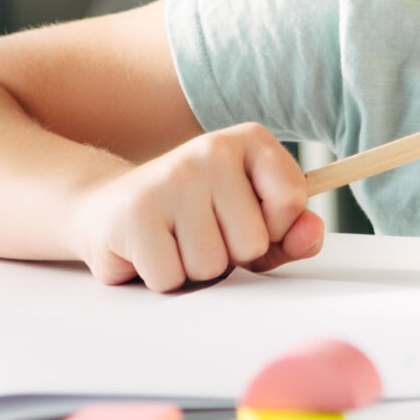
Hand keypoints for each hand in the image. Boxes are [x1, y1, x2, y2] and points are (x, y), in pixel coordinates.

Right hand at [66, 123, 323, 290]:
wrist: (108, 208)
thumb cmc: (193, 218)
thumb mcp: (250, 219)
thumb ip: (289, 232)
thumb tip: (310, 233)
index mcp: (250, 140)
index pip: (292, 201)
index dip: (273, 229)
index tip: (244, 218)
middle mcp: (212, 149)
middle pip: (252, 242)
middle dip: (229, 256)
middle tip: (199, 234)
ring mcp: (172, 178)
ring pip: (211, 266)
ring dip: (193, 270)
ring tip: (174, 241)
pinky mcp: (135, 214)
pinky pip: (171, 279)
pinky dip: (162, 279)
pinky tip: (149, 250)